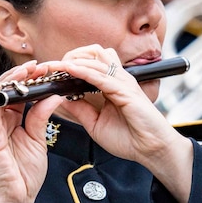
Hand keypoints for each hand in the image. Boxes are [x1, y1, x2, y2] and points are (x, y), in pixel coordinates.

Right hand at [0, 60, 66, 202]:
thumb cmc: (24, 175)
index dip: (28, 80)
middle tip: (40, 66)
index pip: (16, 94)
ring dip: (12, 79)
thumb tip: (54, 96)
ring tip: (29, 70)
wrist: (15, 200)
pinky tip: (16, 86)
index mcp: (9, 122)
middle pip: (5, 89)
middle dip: (21, 75)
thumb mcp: (38, 141)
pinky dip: (2, 94)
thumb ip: (41, 118)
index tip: (45, 70)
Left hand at [53, 45, 193, 202]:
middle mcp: (118, 79)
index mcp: (112, 85)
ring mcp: (123, 83)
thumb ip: (81, 109)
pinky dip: (83, 71)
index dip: (70, 63)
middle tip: (53, 68)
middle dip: (71, 55)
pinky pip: (101, 76)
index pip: (90, 63)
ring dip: (74, 60)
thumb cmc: (129, 138)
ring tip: (55, 66)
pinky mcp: (126, 92)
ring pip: (97, 58)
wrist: (151, 150)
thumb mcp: (95, 124)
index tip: (50, 70)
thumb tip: (62, 98)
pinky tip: (69, 71)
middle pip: (94, 52)